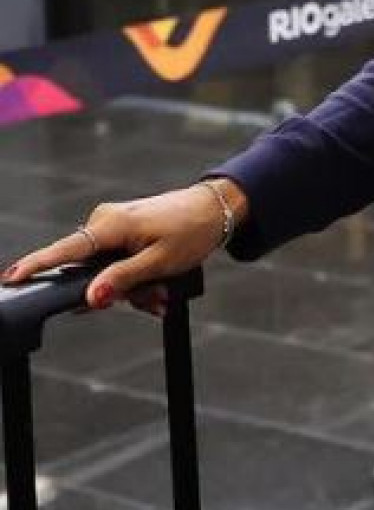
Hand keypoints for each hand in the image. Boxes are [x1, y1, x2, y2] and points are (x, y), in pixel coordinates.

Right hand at [1, 181, 246, 312]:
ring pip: (107, 272)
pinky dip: (137, 278)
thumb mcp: (160, 262)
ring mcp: (113, 227)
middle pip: (90, 271)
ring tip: (162, 295)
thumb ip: (123, 281)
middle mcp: (104, 222)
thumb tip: (92, 298)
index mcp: (110, 225)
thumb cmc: (193, 231)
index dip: (36, 266)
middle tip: (153, 301)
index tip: (12, 278)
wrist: (216, 208)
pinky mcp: (123, 232)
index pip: (64, 250)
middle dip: (118, 293)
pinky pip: (118, 263)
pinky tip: (159, 290)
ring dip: (133, 289)